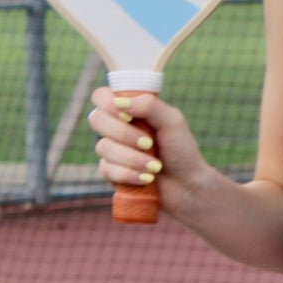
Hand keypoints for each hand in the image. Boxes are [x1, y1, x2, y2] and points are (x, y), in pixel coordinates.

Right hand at [86, 86, 209, 208]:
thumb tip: (120, 102)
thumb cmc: (181, 150)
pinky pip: (106, 169)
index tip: (127, 116)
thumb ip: (149, 105)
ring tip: (155, 167)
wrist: (186, 185)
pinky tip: (147, 179)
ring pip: (103, 147)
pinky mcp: (110, 172)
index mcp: (129, 110)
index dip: (108, 103)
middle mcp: (116, 127)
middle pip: (96, 119)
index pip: (101, 96)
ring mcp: (111, 150)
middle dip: (124, 134)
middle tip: (149, 144)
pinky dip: (129, 174)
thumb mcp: (172, 121)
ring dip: (132, 158)